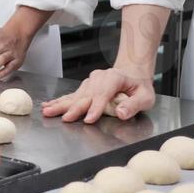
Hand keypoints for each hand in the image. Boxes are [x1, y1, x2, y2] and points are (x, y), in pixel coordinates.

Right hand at [42, 67, 156, 122]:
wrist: (132, 73)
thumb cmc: (139, 87)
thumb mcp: (146, 96)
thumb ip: (134, 105)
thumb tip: (122, 113)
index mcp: (114, 78)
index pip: (103, 93)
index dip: (96, 107)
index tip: (89, 119)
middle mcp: (99, 78)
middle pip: (85, 95)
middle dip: (75, 108)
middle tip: (66, 118)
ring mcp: (90, 82)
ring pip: (75, 95)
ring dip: (61, 104)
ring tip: (48, 111)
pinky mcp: (85, 88)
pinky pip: (71, 95)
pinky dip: (59, 101)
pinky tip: (47, 105)